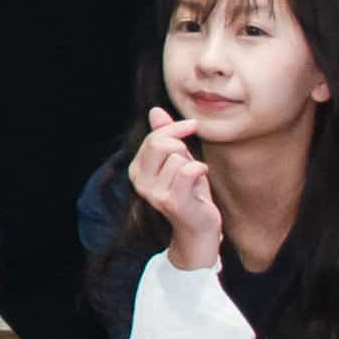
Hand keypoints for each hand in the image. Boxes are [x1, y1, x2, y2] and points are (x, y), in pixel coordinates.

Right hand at [128, 111, 222, 272]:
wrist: (199, 228)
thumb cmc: (190, 192)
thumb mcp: (177, 160)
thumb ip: (165, 136)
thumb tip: (155, 110)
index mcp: (137, 170)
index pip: (153, 138)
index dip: (175, 128)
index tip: (192, 125)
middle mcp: (140, 182)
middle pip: (162, 144)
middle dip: (183, 148)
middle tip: (191, 162)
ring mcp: (154, 193)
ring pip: (179, 158)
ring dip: (194, 165)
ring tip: (194, 180)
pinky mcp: (171, 202)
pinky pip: (187, 171)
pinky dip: (200, 170)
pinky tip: (201, 177)